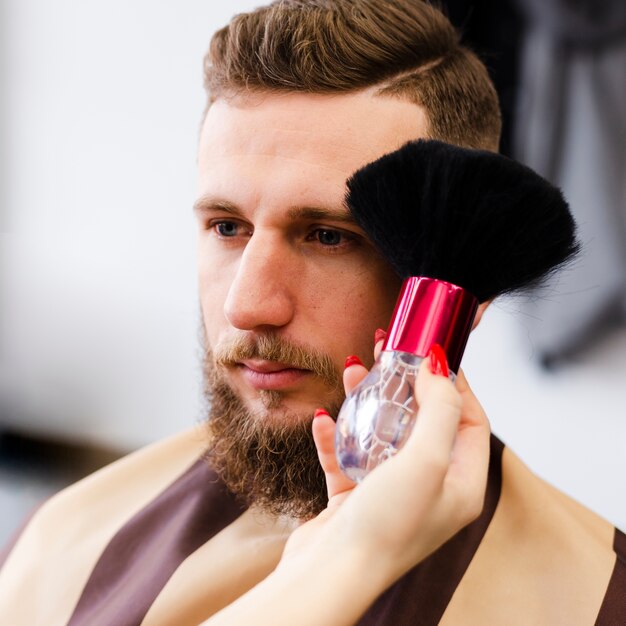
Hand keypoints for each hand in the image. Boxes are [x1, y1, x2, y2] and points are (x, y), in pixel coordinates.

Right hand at [205, 345, 490, 625]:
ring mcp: (390, 493)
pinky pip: (347, 455)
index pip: (469, 422)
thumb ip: (439, 409)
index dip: (454, 384)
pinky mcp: (355, 498)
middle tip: (390, 349)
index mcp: (460, 485)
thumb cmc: (387, 526)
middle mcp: (430, 488)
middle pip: (422, 421)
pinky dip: (336, 435)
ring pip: (382, 433)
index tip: (433, 352)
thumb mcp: (426, 460)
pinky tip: (324, 417)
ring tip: (353, 369)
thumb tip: (442, 366)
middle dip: (405, 383)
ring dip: (366, 401)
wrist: (331, 575)